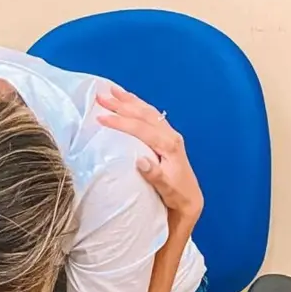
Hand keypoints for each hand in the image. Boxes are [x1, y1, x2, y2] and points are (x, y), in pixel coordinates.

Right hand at [97, 86, 203, 222]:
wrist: (189, 200)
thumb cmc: (176, 196)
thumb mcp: (166, 188)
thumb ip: (155, 175)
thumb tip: (140, 161)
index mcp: (169, 145)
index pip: (142, 128)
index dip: (121, 122)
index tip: (102, 118)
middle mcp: (170, 135)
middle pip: (144, 114)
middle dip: (122, 104)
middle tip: (101, 97)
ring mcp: (169, 134)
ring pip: (147, 111)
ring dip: (129, 100)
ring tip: (112, 91)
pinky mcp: (167, 137)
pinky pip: (151, 116)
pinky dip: (137, 106)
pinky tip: (129, 101)